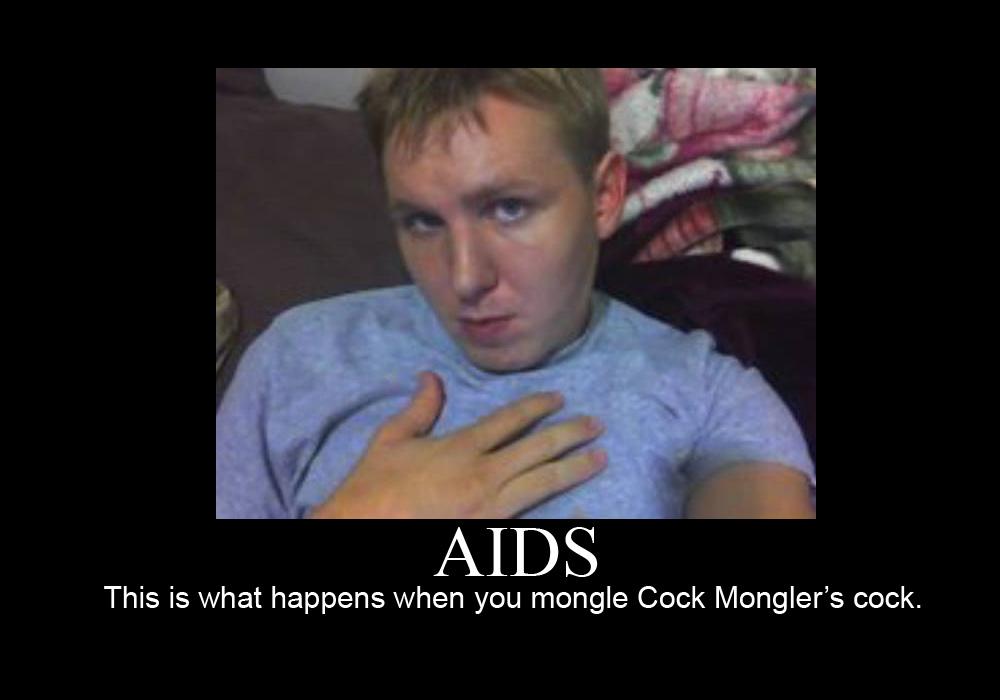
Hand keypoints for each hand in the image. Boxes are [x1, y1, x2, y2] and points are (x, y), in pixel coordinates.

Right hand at [310, 371, 605, 517]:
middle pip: (537, 449)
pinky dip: (557, 512)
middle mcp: (483, 474)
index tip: (559, 399)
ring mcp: (490, 508)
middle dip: (570, 434)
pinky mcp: (490, 533)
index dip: (537, 407)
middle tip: (596, 424)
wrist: (364, 530)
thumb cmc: (374, 486)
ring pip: (543, 482)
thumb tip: (432, 376)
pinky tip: (578, 507)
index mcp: (461, 447)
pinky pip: (532, 520)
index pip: (509, 420)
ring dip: (574, 467)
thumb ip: (419, 408)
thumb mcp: (391, 438)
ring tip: (599, 457)